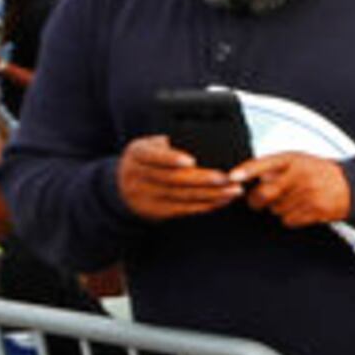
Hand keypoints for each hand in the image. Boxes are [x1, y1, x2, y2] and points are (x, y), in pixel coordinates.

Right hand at [117, 135, 243, 219]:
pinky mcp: (155, 211)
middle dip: (202, 179)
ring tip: (232, 190)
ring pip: (181, 196)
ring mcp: (144, 196)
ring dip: (210, 195)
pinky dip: (204, 205)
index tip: (192, 161)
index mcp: (137, 153)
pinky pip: (182, 209)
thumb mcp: (150, 146)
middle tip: (227, 177)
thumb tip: (203, 143)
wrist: (122, 185)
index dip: (171, 159)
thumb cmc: (148, 159)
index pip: (153, 156)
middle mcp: (136, 175)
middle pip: (172, 179)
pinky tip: (221, 201)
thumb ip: (169, 145)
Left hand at [237, 153, 353, 227]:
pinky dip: (290, 218)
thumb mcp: (299, 160)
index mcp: (293, 160)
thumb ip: (276, 167)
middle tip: (258, 200)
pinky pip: (288, 220)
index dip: (246, 171)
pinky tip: (300, 208)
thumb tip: (250, 177)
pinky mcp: (313, 210)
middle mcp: (299, 175)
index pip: (263, 163)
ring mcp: (307, 194)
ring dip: (278, 208)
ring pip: (275, 209)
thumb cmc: (321, 172)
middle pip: (264, 194)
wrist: (350, 186)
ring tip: (293, 200)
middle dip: (256, 200)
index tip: (232, 177)